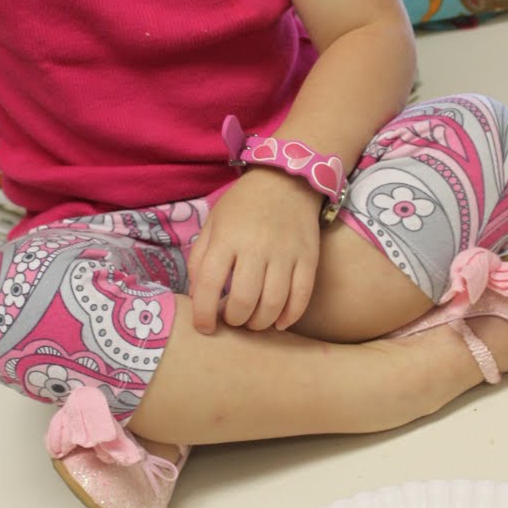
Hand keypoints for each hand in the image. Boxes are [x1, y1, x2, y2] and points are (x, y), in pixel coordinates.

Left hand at [187, 170, 321, 333]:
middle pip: (244, 300)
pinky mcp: (309, 257)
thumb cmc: (243, 206)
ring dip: (259, 323)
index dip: (203, 314)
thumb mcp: (212, 224)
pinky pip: (302, 296)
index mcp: (227, 237)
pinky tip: (278, 321)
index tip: (204, 327)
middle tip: (231, 320)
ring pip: (273, 303)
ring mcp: (286, 252)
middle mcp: (256, 246)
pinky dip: (290, 316)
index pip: (209, 284)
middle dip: (234, 320)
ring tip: (252, 321)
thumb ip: (200, 260)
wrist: (286, 180)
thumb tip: (198, 298)